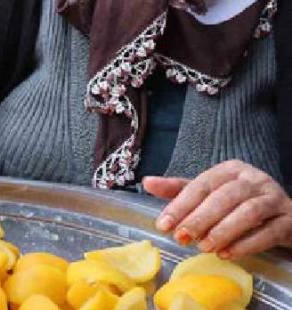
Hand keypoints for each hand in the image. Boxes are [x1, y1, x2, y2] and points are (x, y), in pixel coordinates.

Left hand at [143, 160, 291, 258]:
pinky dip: (247, 243)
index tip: (163, 225)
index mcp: (230, 170)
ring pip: (249, 212)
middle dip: (200, 218)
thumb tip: (147, 182)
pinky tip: (228, 254)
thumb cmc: (239, 205)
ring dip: (223, 231)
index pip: (202, 184)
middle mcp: (254, 179)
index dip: (181, 204)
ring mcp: (274, 198)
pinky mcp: (289, 219)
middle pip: (224, 196)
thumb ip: (180, 191)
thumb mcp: (209, 195)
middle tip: (182, 238)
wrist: (284, 217)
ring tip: (205, 248)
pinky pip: (269, 231)